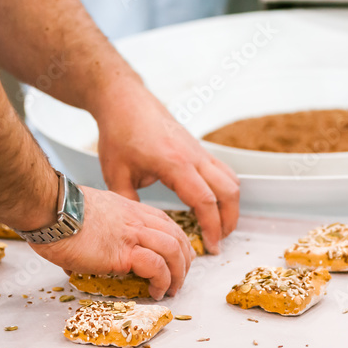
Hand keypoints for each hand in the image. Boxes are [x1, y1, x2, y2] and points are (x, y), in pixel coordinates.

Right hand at [28, 186, 194, 298]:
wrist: (48, 210)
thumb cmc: (56, 212)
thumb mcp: (88, 215)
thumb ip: (96, 231)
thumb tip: (84, 256)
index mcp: (128, 209)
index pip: (165, 223)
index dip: (177, 241)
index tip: (177, 258)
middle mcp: (136, 219)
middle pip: (177, 236)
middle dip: (185, 260)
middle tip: (180, 278)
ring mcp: (132, 235)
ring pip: (173, 250)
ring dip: (178, 273)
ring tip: (172, 289)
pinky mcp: (123, 252)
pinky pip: (156, 266)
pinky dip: (162, 281)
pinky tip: (156, 291)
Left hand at [93, 77, 239, 253]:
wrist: (125, 100)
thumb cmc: (119, 133)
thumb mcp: (116, 173)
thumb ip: (129, 203)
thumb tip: (139, 228)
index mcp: (175, 164)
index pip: (205, 202)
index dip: (212, 228)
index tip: (211, 247)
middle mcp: (193, 156)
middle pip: (228, 192)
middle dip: (229, 221)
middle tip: (218, 241)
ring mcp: (199, 150)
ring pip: (231, 180)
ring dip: (231, 205)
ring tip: (220, 225)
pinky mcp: (198, 148)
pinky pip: (223, 170)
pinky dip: (225, 190)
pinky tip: (213, 203)